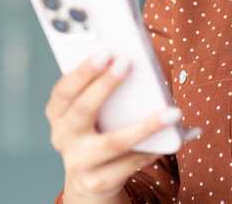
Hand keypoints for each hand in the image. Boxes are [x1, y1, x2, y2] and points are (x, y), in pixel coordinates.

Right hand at [45, 52, 198, 202]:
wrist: (90, 179)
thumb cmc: (97, 130)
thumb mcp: (91, 109)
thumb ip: (104, 85)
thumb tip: (140, 60)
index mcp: (58, 112)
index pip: (64, 89)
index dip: (82, 71)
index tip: (105, 52)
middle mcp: (63, 137)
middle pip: (81, 110)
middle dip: (104, 85)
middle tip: (127, 62)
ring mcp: (78, 162)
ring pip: (114, 142)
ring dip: (146, 126)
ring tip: (173, 112)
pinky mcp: (98, 181)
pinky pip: (131, 162)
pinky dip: (153, 148)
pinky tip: (173, 137)